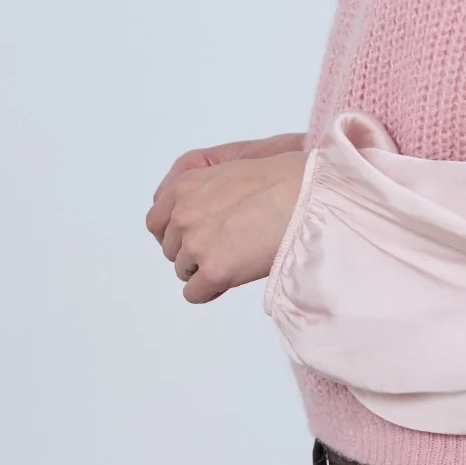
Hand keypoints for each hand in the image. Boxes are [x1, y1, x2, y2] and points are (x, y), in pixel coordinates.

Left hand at [147, 136, 307, 303]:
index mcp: (186, 187)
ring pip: (183, 271)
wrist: (308, 198)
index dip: (177, 232)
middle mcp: (184, 215)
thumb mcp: (232, 170)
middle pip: (171, 248)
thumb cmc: (284, 180)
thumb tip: (203, 215)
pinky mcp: (214, 270)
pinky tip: (230, 280)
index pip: (157, 221)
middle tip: (224, 247)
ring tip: (236, 258)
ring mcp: (197, 244)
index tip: (197, 236)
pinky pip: (194, 293)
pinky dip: (209, 290)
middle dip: (193, 251)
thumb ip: (206, 192)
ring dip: (203, 269)